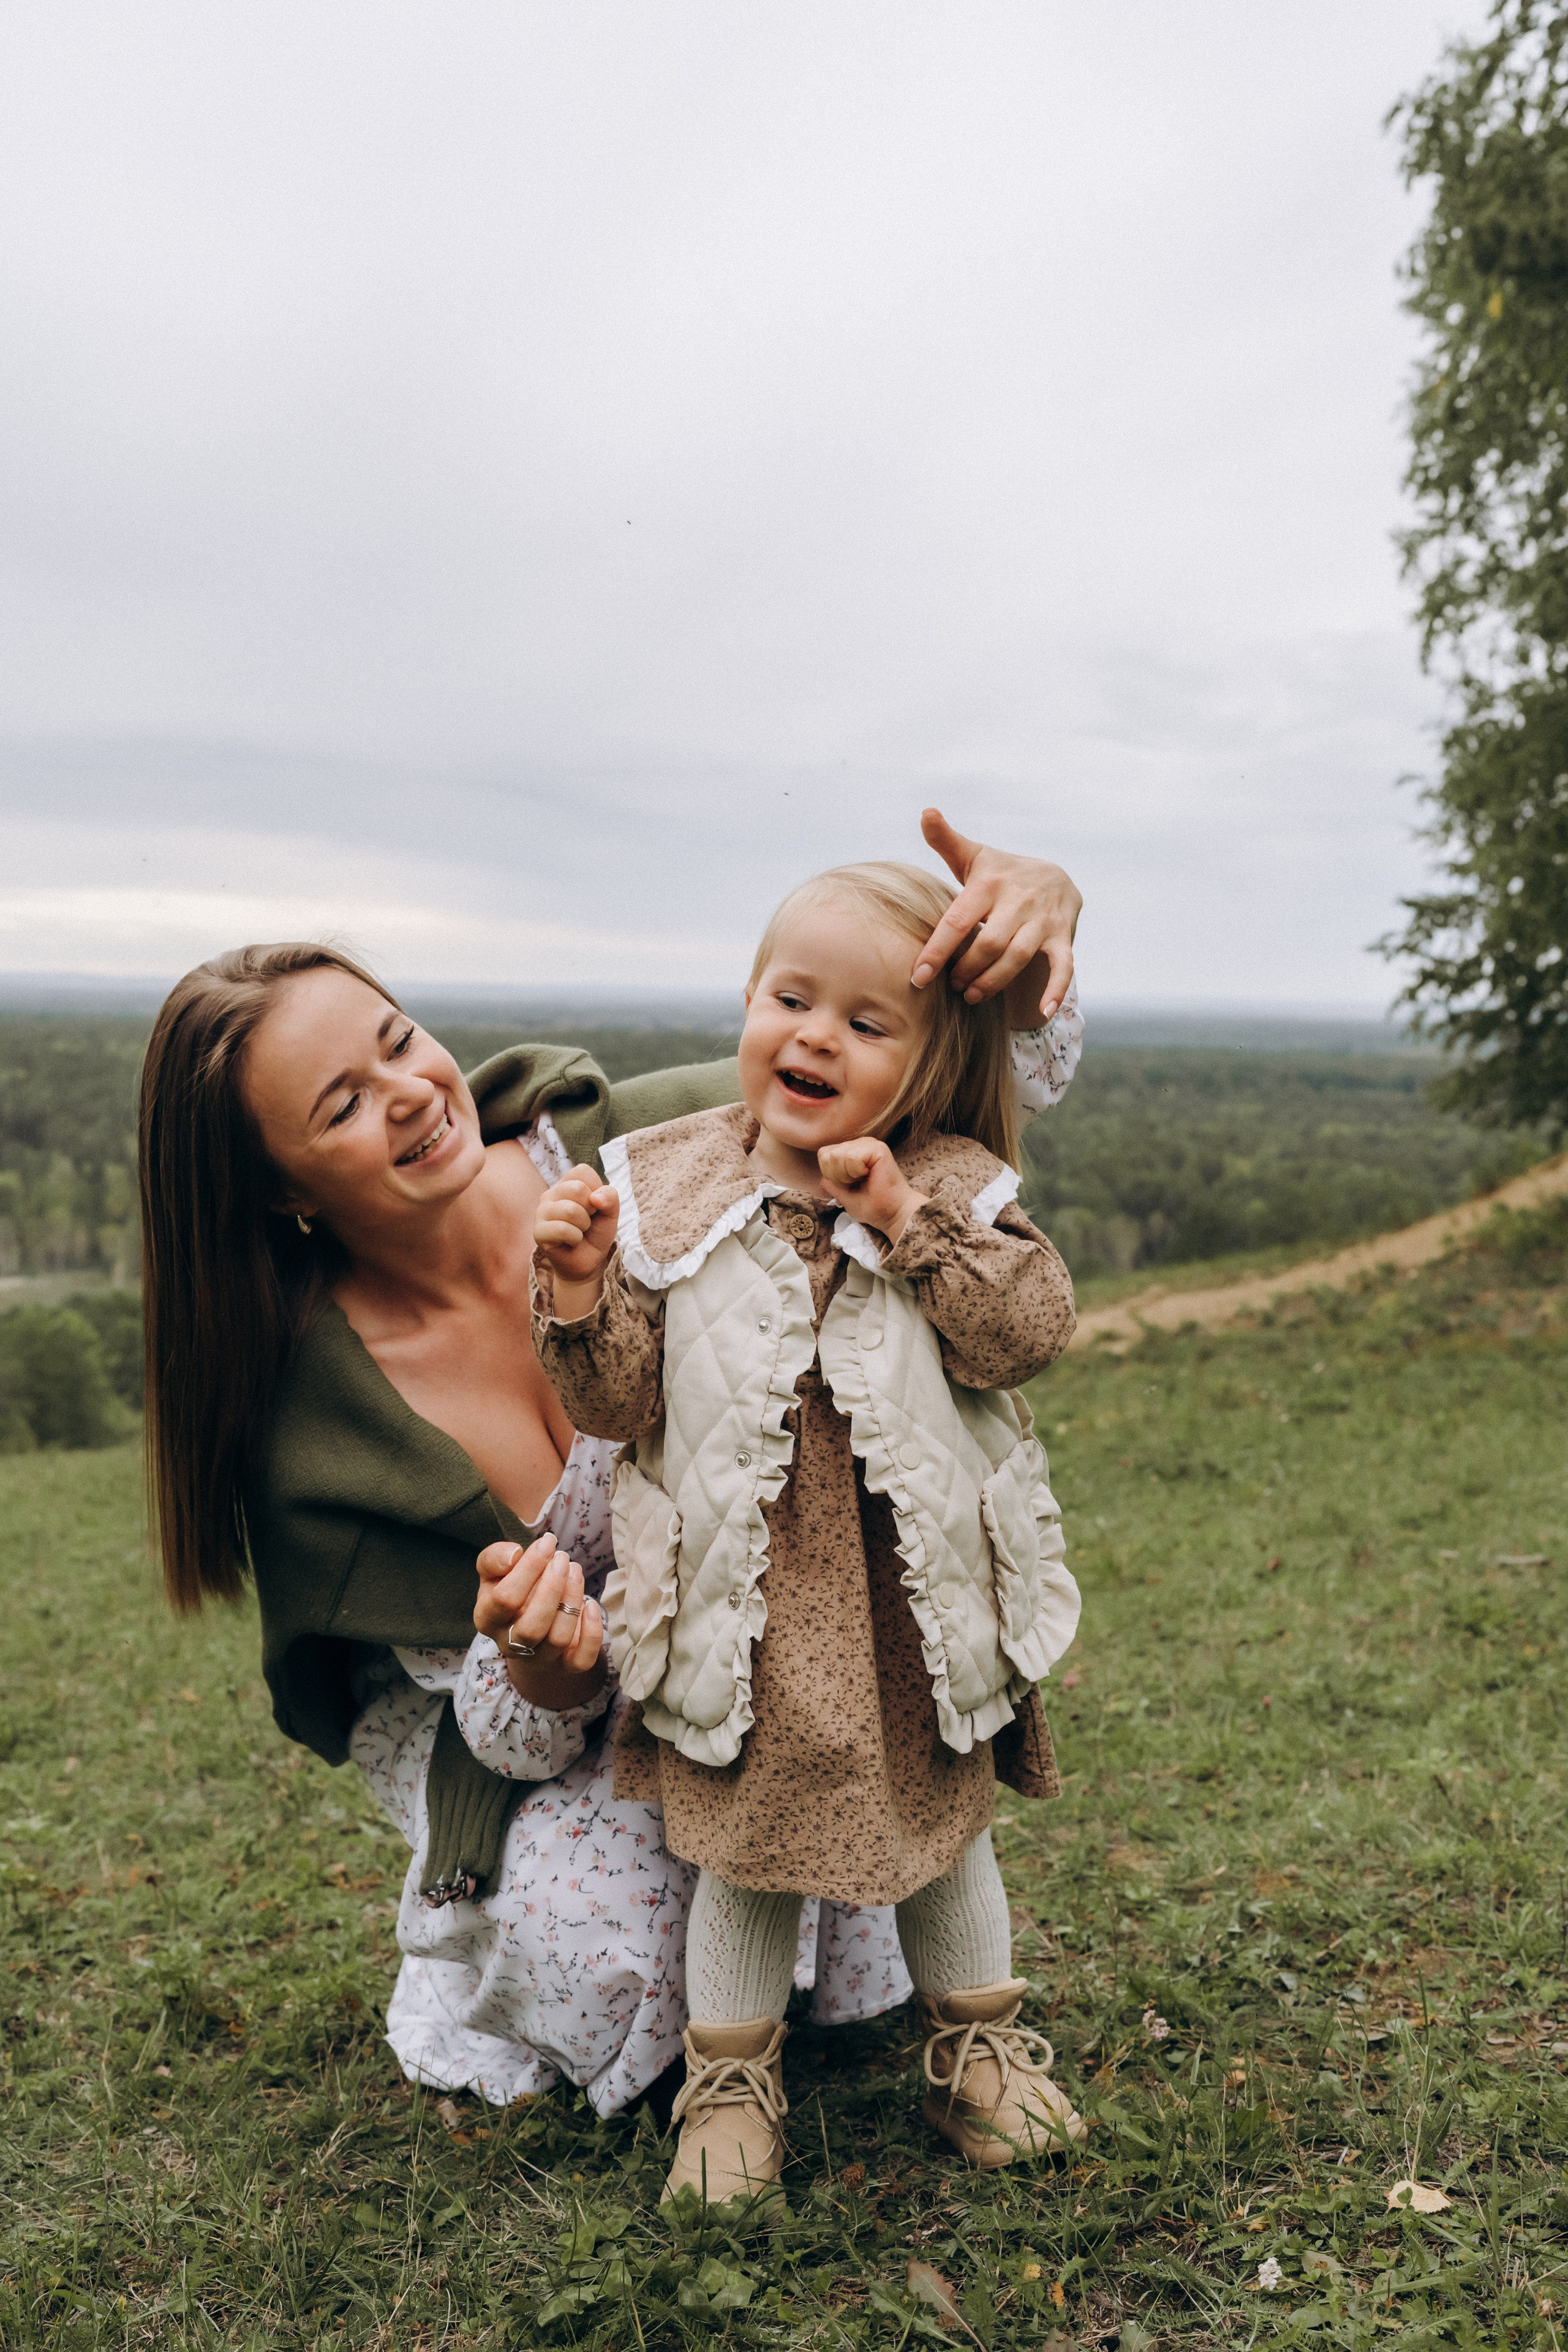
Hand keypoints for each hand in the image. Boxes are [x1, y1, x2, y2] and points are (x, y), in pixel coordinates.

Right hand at [475, 1531, 605, 1679]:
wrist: (526, 1621)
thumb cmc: (512, 1589)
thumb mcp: (494, 1571)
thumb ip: (495, 1558)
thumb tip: (514, 1554)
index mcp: (488, 1620)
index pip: (505, 1599)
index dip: (528, 1569)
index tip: (547, 1543)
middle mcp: (510, 1644)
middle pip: (532, 1627)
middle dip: (552, 1588)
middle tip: (564, 1558)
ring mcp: (539, 1659)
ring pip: (557, 1638)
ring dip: (571, 1601)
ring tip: (575, 1570)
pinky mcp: (566, 1666)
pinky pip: (582, 1660)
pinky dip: (591, 1632)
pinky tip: (591, 1604)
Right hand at [534, 1165, 619, 1303]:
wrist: (588, 1261)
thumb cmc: (596, 1233)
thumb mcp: (611, 1213)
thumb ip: (611, 1198)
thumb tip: (595, 1197)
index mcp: (567, 1184)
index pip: (582, 1171)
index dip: (596, 1190)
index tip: (594, 1207)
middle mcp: (551, 1194)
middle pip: (577, 1189)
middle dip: (591, 1209)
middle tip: (586, 1221)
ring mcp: (541, 1212)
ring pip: (570, 1210)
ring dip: (583, 1225)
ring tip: (579, 1231)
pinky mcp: (538, 1232)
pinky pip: (562, 1229)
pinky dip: (575, 1238)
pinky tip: (571, 1241)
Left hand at [817, 1137, 928, 1245]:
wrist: (892, 1213)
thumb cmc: (873, 1206)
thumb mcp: (845, 1196)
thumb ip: (832, 1185)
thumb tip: (822, 1180)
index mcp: (852, 1152)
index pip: (824, 1154)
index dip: (831, 1174)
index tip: (849, 1184)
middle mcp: (860, 1144)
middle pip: (827, 1154)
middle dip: (837, 1176)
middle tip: (857, 1183)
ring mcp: (869, 1144)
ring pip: (837, 1155)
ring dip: (846, 1175)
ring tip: (864, 1180)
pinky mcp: (878, 1148)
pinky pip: (851, 1157)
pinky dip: (855, 1172)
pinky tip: (869, 1175)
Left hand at [913, 807, 1080, 1021]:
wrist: (1056, 875)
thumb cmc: (1001, 873)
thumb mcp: (975, 856)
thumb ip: (946, 841)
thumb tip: (926, 812)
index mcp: (989, 883)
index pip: (958, 921)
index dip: (937, 951)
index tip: (917, 976)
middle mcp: (1018, 900)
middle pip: (988, 945)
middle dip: (965, 971)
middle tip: (950, 987)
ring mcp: (1043, 920)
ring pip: (1017, 958)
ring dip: (992, 983)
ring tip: (971, 996)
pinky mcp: (1063, 937)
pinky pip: (1063, 967)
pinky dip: (1056, 989)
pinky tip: (1043, 1010)